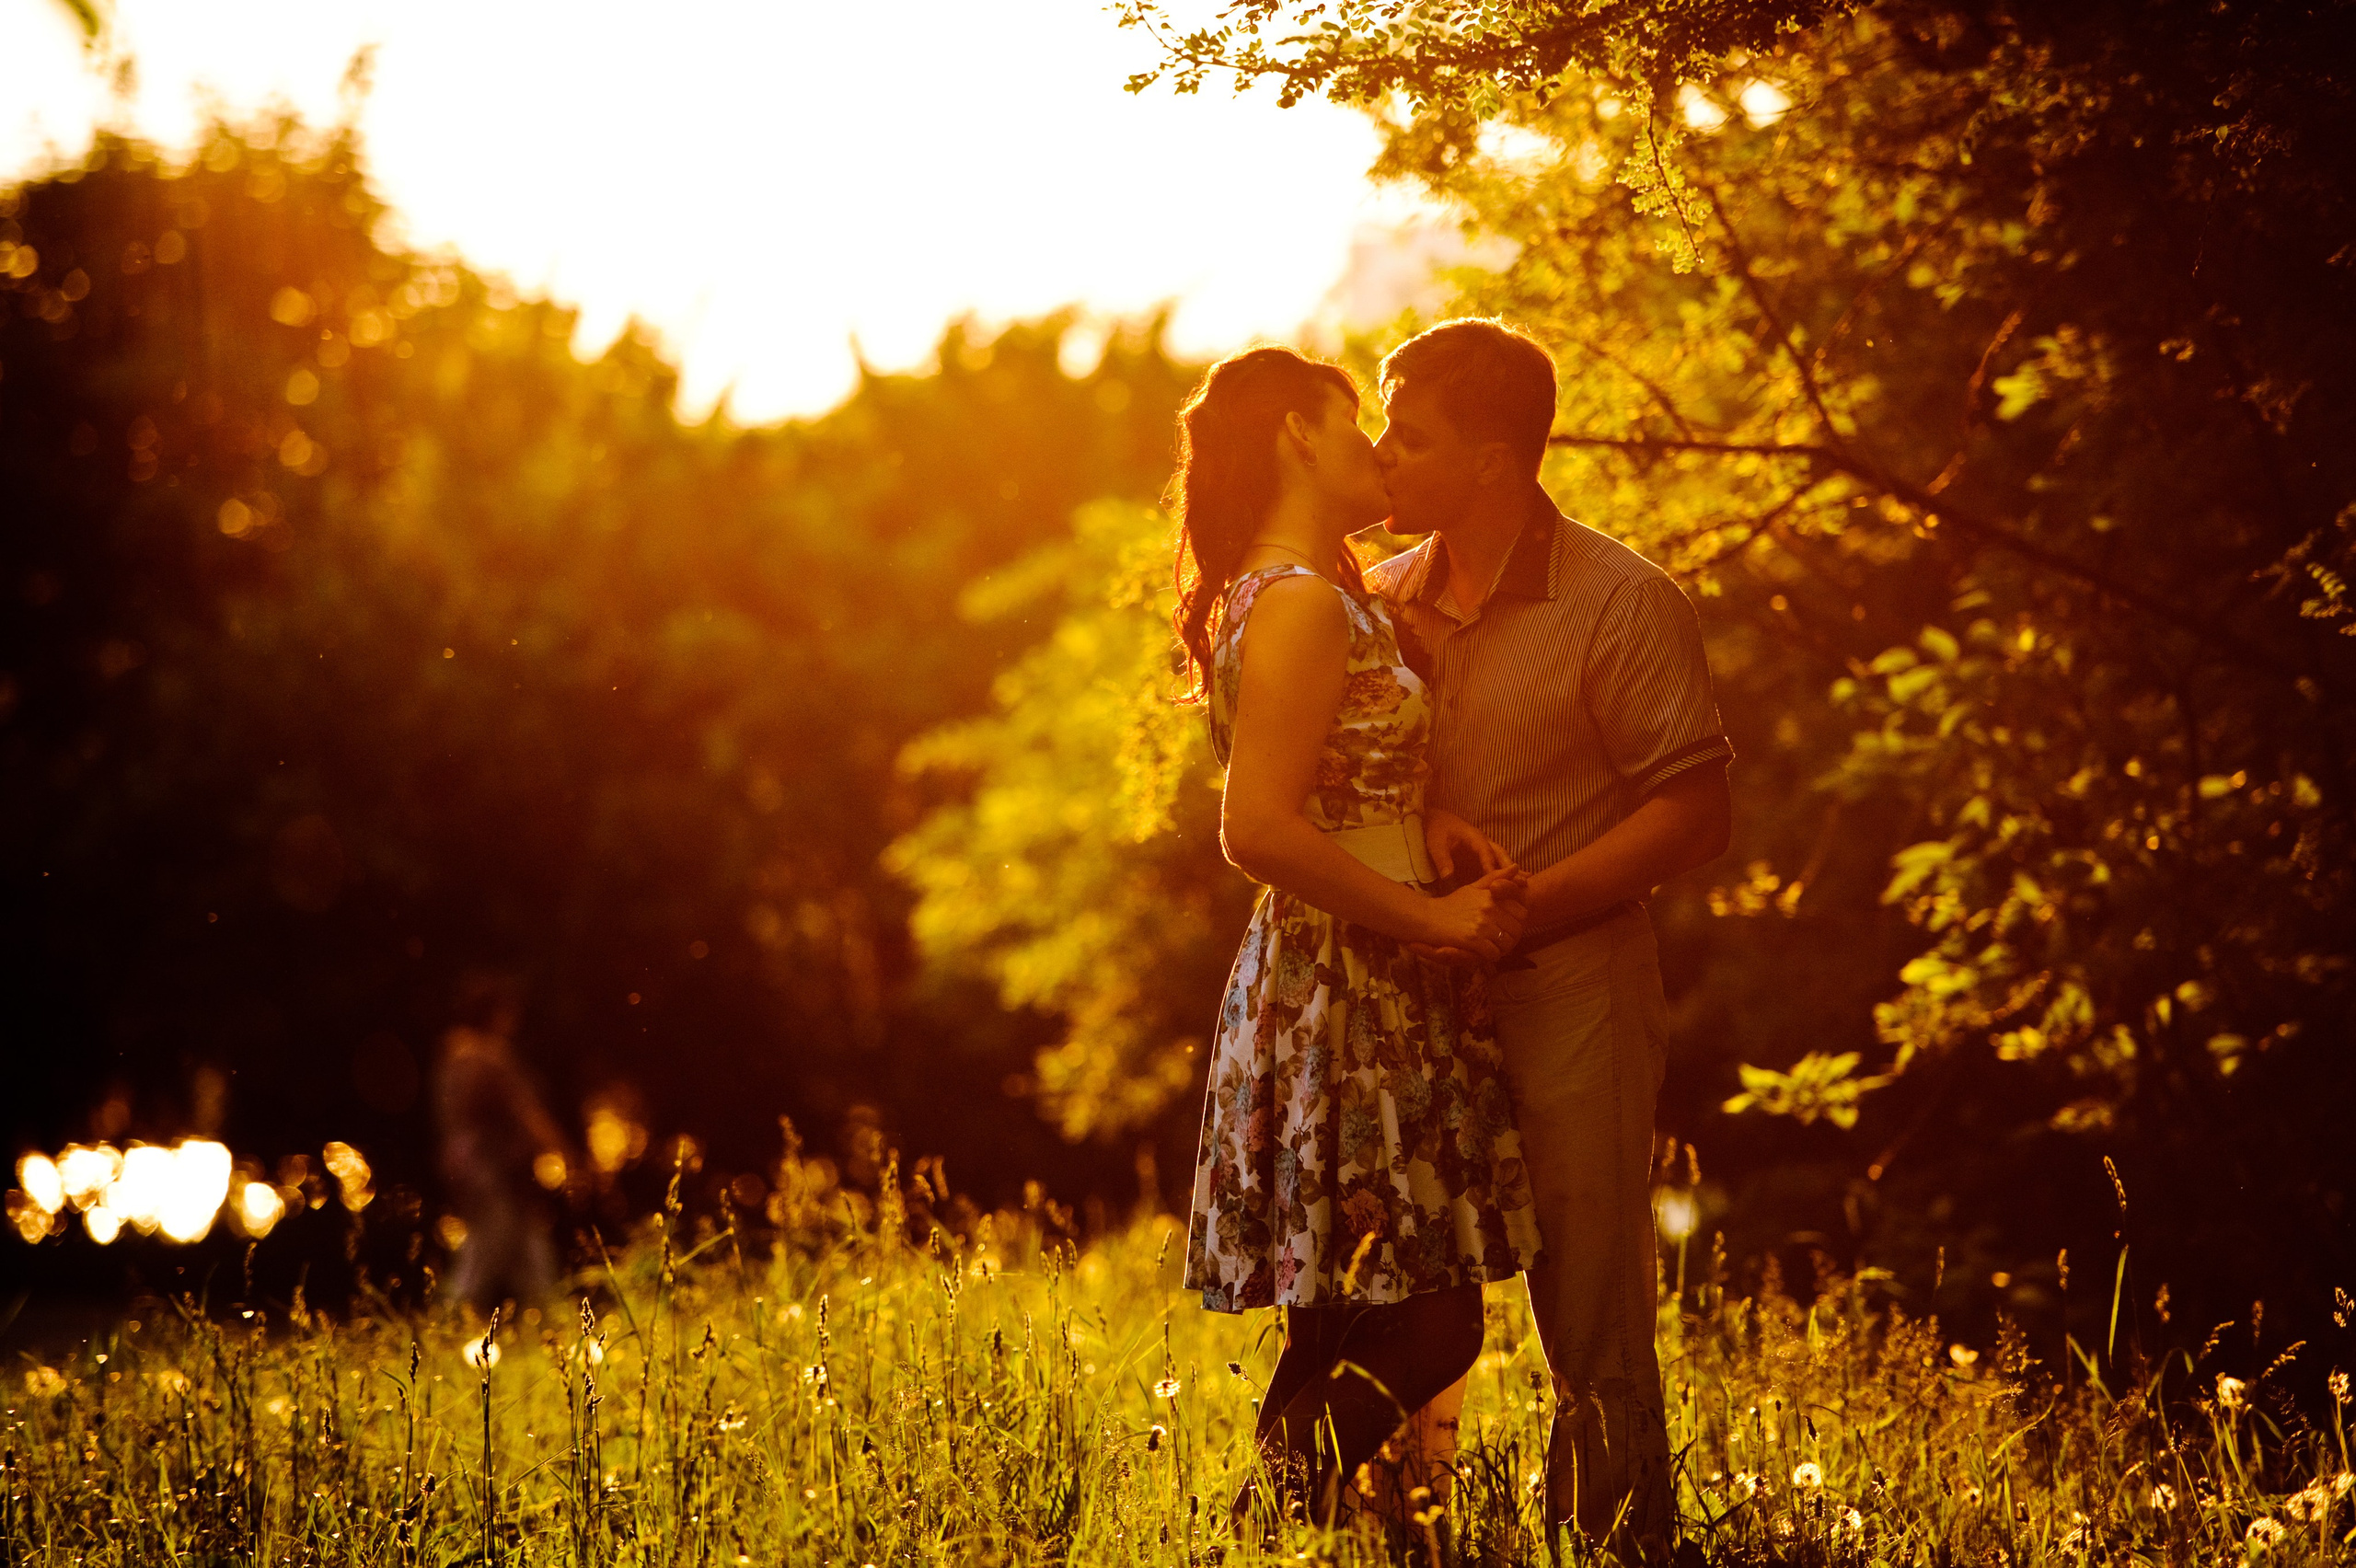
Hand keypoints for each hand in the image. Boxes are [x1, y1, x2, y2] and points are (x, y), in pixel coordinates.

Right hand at [1414, 867, 1528, 962]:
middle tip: (1501, 940)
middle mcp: (1489, 908)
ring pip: (1508, 943)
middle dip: (1511, 937)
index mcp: (1492, 895)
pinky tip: (1483, 952)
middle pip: (1517, 930)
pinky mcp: (1473, 940)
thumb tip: (1516, 867)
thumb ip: (1496, 877)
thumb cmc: (1451, 904)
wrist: (1427, 918)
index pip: (1522, 913)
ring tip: (1493, 947)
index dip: (1517, 923)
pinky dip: (1490, 956)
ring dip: (1502, 948)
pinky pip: (1494, 953)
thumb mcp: (1474, 887)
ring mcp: (1481, 924)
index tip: (1507, 927)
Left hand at [1424, 809, 1514, 883]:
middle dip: (1511, 870)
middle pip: (1501, 856)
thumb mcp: (1436, 844)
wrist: (1438, 823)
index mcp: (1474, 837)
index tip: (1496, 880)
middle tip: (1522, 883)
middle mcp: (1485, 843)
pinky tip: (1516, 890)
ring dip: (1513, 874)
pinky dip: (1506, 877)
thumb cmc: (1437, 831)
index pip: (1485, 851)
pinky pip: (1497, 869)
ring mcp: (1486, 852)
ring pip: (1502, 862)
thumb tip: (1448, 877)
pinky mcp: (1483, 860)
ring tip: (1525, 888)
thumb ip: (1442, 859)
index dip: (1491, 865)